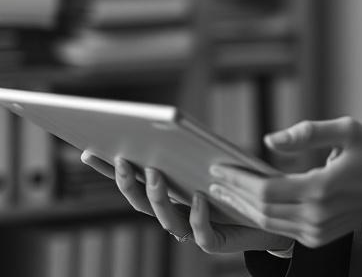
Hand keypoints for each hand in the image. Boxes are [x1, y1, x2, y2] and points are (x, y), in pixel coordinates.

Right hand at [79, 150, 293, 254]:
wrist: (272, 214)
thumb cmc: (239, 182)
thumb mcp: (210, 158)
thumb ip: (189, 147)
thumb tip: (166, 120)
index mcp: (169, 192)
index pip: (132, 180)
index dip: (108, 169)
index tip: (89, 150)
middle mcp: (174, 212)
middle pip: (140, 201)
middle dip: (127, 181)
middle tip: (123, 158)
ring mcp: (190, 229)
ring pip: (166, 219)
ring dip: (157, 196)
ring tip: (156, 172)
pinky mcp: (214, 241)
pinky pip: (200, 233)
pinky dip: (196, 216)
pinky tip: (198, 198)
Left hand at [207, 116, 361, 248]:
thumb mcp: (347, 129)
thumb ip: (306, 132)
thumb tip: (268, 140)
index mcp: (322, 188)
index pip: (265, 190)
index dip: (238, 180)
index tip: (216, 167)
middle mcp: (318, 216)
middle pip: (261, 210)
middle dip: (233, 194)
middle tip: (212, 179)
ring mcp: (319, 232)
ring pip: (269, 224)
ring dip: (244, 207)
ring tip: (224, 190)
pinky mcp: (321, 238)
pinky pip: (283, 230)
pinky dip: (262, 216)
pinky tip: (249, 202)